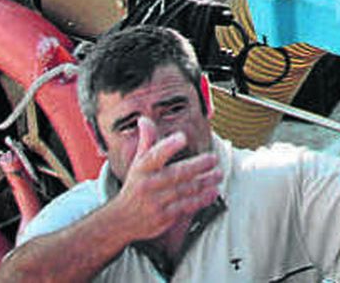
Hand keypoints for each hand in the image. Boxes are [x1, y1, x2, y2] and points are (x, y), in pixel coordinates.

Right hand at [111, 117, 221, 240]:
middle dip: (198, 166)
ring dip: (205, 182)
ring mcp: (156, 203)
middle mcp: (148, 185)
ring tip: (218, 174)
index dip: (168, 146)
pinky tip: (212, 193)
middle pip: (176, 173)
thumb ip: (146, 141)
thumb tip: (144, 119)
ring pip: (185, 191)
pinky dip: (201, 200)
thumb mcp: (137, 163)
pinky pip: (185, 207)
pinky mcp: (164, 218)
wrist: (121, 220)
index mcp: (142, 169)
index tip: (182, 137)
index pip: (154, 155)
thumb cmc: (135, 186)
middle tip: (213, 159)